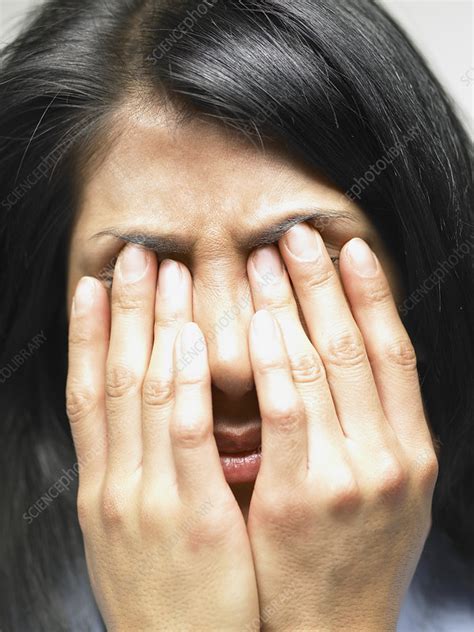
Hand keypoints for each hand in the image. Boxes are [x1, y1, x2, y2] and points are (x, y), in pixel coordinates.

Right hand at [66, 245, 258, 630]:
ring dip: (155, 328)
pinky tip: (192, 339)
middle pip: (114, 379)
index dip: (89, 334)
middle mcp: (115, 484)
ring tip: (168, 274)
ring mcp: (146, 500)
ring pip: (146, 395)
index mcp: (103, 486)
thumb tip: (152, 420)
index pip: (88, 393)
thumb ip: (141, 473)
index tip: (96, 286)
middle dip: (123, 312)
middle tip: (135, 256)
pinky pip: (186, 438)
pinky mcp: (190, 519)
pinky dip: (186, 384)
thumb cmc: (167, 598)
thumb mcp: (133, 534)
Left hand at [245, 224, 438, 631]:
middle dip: (324, 284)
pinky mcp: (302, 495)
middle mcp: (390, 455)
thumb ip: (372, 430)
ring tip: (265, 261)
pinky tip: (256, 323)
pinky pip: (286, 412)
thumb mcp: (386, 493)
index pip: (393, 351)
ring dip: (292, 307)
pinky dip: (274, 362)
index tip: (348, 248)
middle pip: (356, 347)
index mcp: (412, 448)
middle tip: (297, 235)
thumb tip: (348, 363)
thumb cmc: (351, 556)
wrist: (331, 631)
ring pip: (320, 367)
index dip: (372, 294)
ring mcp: (350, 474)